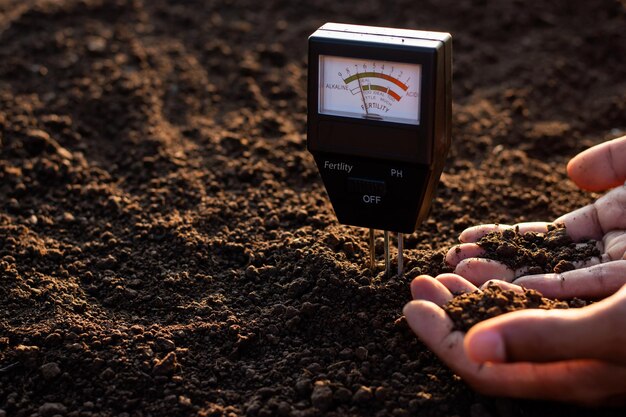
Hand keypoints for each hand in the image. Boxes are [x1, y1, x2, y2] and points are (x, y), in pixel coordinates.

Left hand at [404, 274, 625, 404]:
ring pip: (511, 321)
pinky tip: (498, 271)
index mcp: (566, 374)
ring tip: (447, 274)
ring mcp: (579, 337)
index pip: (483, 367)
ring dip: (474, 295)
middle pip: (490, 342)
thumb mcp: (613, 331)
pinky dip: (509, 284)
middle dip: (448, 312)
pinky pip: (538, 304)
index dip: (441, 340)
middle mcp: (566, 361)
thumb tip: (476, 347)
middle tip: (422, 283)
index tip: (412, 310)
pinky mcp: (592, 315)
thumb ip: (547, 339)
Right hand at [446, 135, 625, 297]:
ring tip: (466, 275)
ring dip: (512, 278)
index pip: (550, 234)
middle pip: (545, 260)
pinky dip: (553, 285)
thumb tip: (573, 172)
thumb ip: (612, 158)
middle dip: (496, 262)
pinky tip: (518, 284)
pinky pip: (592, 286)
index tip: (467, 238)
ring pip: (559, 276)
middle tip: (454, 263)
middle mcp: (619, 251)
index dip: (506, 236)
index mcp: (621, 221)